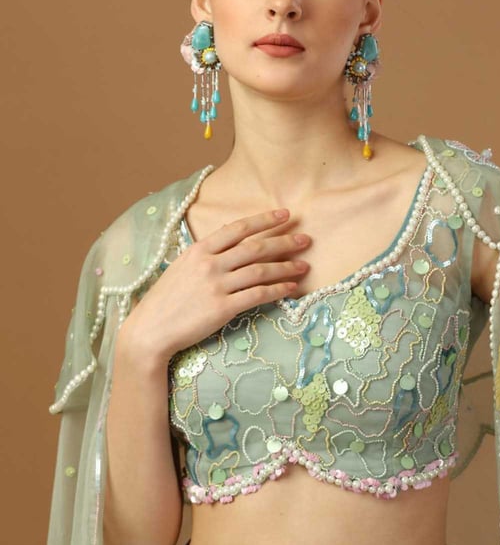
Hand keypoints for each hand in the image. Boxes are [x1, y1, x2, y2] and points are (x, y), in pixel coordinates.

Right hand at [119, 209, 309, 360]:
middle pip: (255, 248)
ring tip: (304, 265)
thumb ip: (205, 251)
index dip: (264, 220)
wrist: (150, 330)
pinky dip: (278, 290)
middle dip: (284, 241)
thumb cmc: (166, 298)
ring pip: (260, 270)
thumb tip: (228, 233)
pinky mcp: (223, 308)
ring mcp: (217, 286)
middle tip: (306, 239)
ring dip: (286, 267)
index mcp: (199, 249)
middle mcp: (210, 264)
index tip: (285, 214)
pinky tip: (292, 288)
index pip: (238, 228)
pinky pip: (258, 295)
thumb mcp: (182, 266)